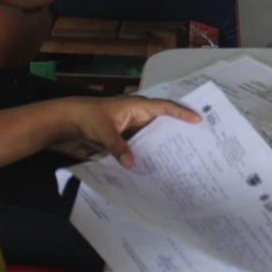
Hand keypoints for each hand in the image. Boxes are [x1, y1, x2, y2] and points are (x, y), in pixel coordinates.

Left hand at [70, 96, 201, 166]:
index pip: (164, 107)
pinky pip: (145, 145)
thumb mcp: (103, 131)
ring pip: (156, 135)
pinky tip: (159, 165)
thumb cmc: (89, 117)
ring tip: (185, 156)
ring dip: (166, 144)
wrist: (71, 120)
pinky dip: (152, 153)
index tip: (198, 119)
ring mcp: (135, 127)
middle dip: (180, 129)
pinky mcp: (130, 138)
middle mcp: (140, 115)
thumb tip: (132, 164)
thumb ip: (118, 147)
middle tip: (200, 140)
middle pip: (165, 121)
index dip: (181, 113)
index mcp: (138, 106)